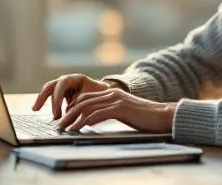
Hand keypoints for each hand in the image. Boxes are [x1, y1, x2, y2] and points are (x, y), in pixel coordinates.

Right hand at [31, 74, 114, 117]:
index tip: (57, 114)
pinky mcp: (63, 94)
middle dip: (42, 97)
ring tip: (36, 110)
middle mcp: (67, 81)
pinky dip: (51, 106)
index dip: (56, 99)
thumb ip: (80, 106)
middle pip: (50, 86)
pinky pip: (53, 98)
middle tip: (35, 109)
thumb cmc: (100, 94)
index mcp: (75, 78)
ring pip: (49, 91)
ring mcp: (63, 86)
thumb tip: (68, 118)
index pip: (60, 85)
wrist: (106, 92)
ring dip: (42, 100)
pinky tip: (52, 116)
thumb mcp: (92, 99)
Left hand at [56, 88, 176, 133]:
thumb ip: (111, 112)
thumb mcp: (125, 112)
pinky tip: (78, 128)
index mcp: (112, 93)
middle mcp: (112, 93)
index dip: (73, 108)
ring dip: (72, 119)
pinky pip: (97, 114)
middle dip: (68, 113)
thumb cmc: (145, 117)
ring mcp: (116, 100)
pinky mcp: (120, 108)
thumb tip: (94, 120)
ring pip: (87, 108)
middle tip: (58, 125)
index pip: (86, 98)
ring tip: (64, 128)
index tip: (64, 119)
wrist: (162, 115)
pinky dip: (85, 122)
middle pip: (83, 102)